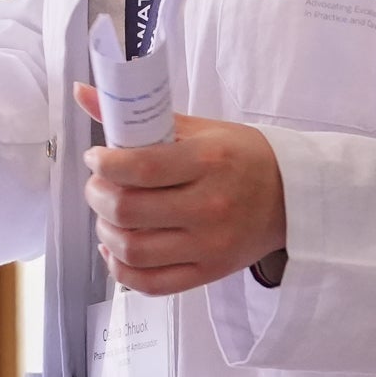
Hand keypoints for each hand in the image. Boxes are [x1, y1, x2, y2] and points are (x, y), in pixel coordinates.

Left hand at [73, 96, 287, 297]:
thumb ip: (140, 115)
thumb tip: (81, 93)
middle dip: (97, 194)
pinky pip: (151, 283)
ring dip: (105, 231)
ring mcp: (209, 245)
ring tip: (108, 213)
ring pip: (133, 250)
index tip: (96, 158)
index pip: (138, 167)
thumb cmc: (243, 157)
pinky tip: (116, 249)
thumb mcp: (199, 128)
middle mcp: (208, 206)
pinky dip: (121, 268)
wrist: (294, 196)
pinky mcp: (208, 273)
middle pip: (128, 210)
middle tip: (98, 183)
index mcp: (207, 161)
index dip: (103, 164)